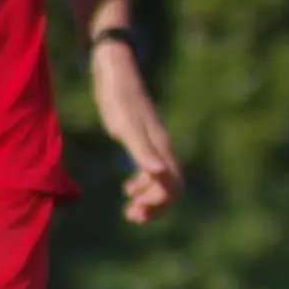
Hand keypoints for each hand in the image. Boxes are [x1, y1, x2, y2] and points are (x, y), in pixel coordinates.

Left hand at [91, 39, 184, 223]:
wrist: (115, 73)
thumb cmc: (118, 99)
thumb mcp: (126, 126)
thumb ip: (142, 150)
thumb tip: (160, 173)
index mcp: (160, 148)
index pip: (173, 186)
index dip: (158, 204)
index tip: (134, 212)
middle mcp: (162, 148)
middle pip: (172, 187)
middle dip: (156, 207)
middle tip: (131, 216)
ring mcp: (155, 144)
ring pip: (163, 181)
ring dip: (150, 200)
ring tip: (130, 210)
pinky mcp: (144, 140)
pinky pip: (153, 171)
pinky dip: (144, 186)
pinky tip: (127, 189)